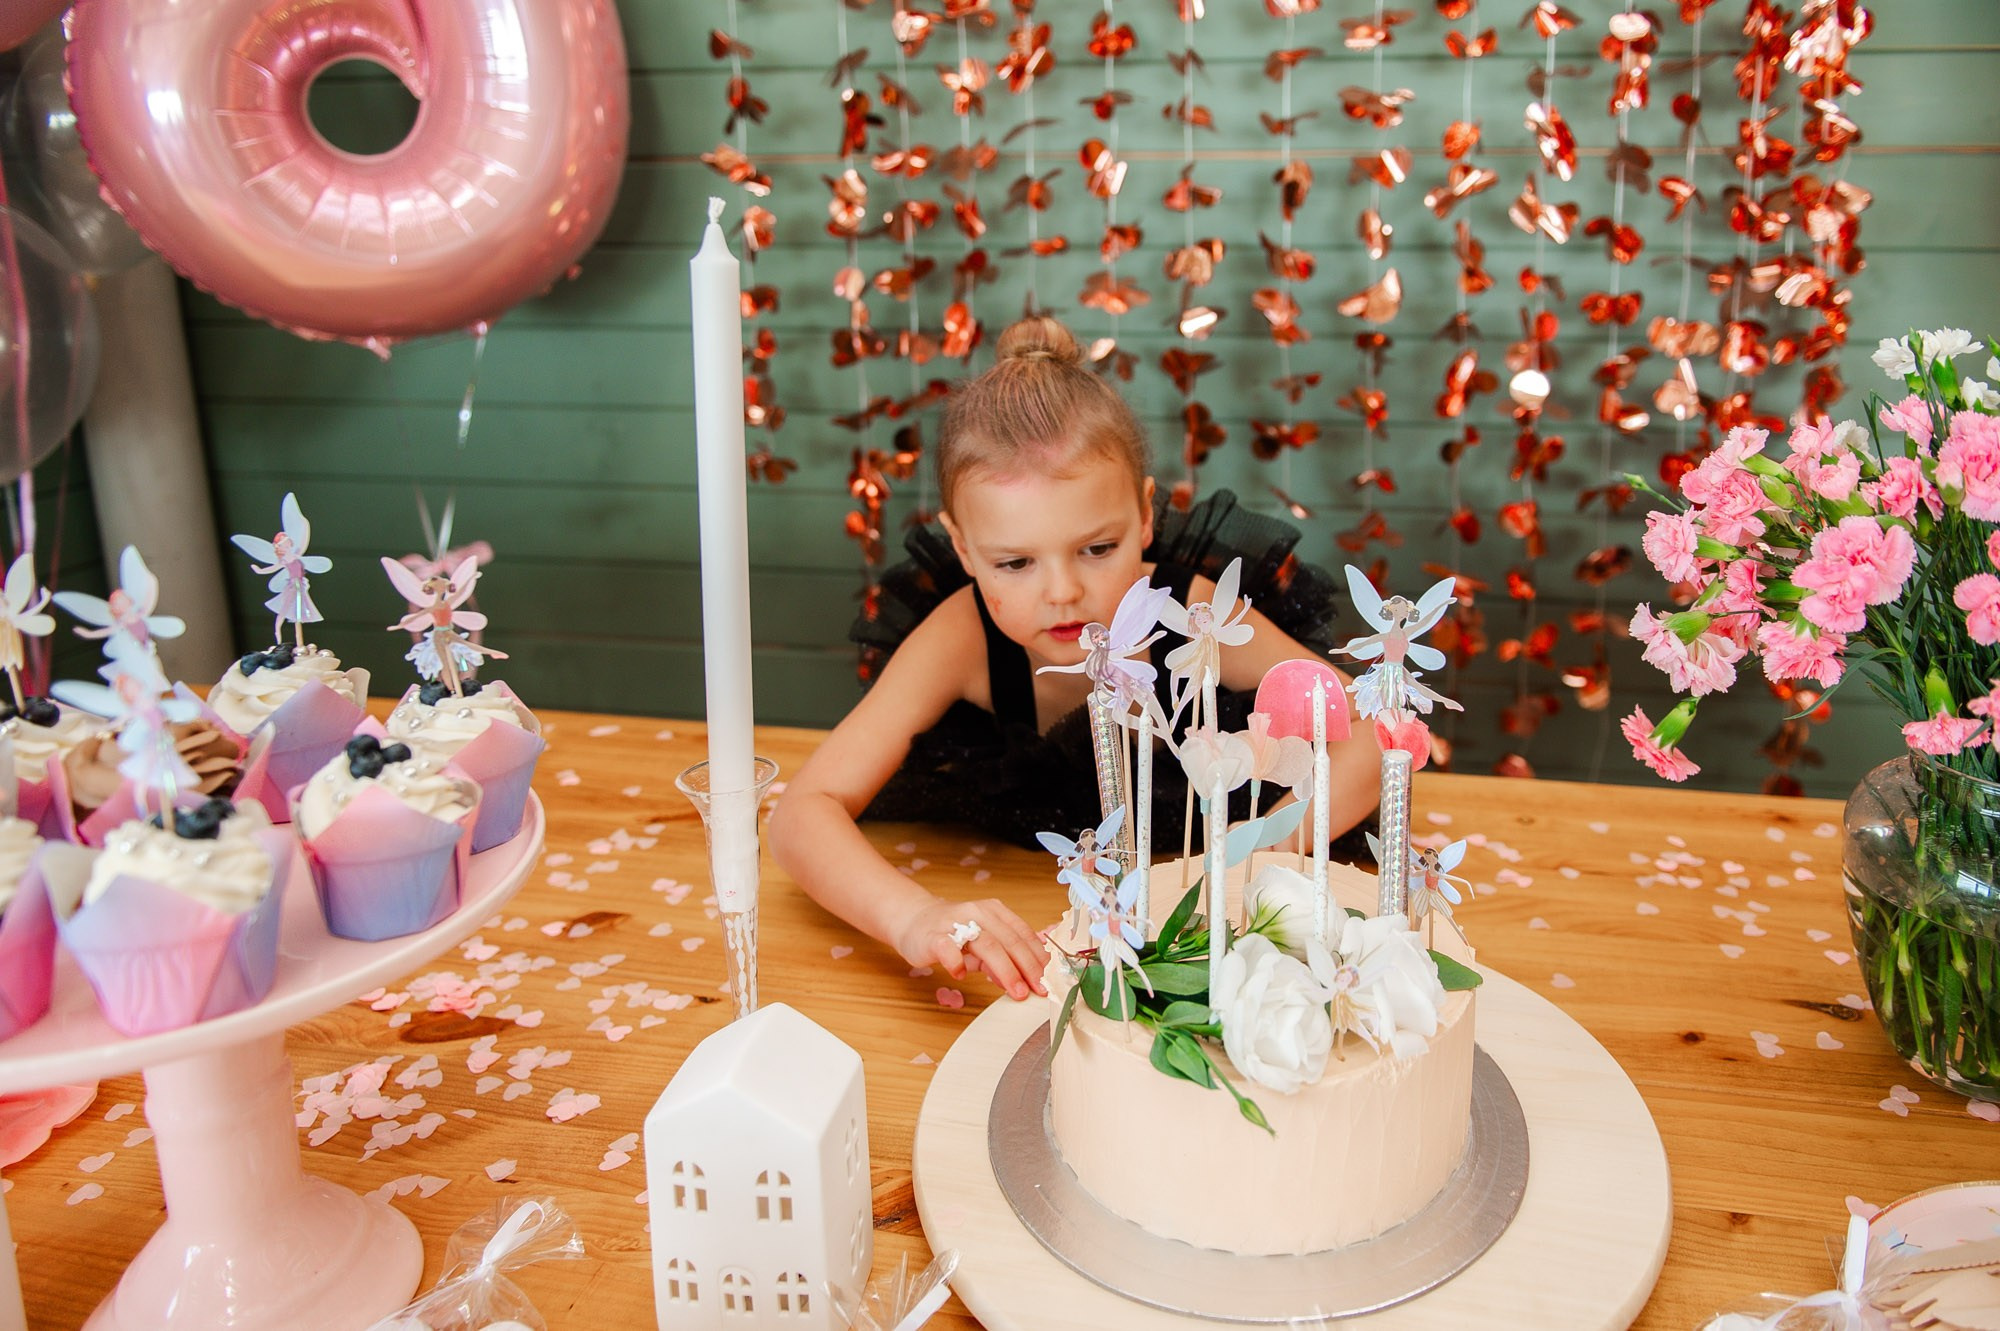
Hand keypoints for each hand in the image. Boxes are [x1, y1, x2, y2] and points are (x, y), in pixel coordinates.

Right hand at [895, 897, 1048, 1001]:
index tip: (1049, 980)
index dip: (1038, 958)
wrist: (913, 921)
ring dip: (1005, 970)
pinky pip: (947, 948)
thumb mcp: (984, 943)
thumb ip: (1004, 958)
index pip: (1023, 935)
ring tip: (1015, 991)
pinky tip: (962, 975)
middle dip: (1027, 968)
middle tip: (1037, 990)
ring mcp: (955, 923)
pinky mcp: (933, 935)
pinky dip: (957, 962)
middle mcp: (977, 913)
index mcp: (995, 911)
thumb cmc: (953, 933)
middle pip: (1009, 941)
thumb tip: (1026, 980)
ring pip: (986, 944)